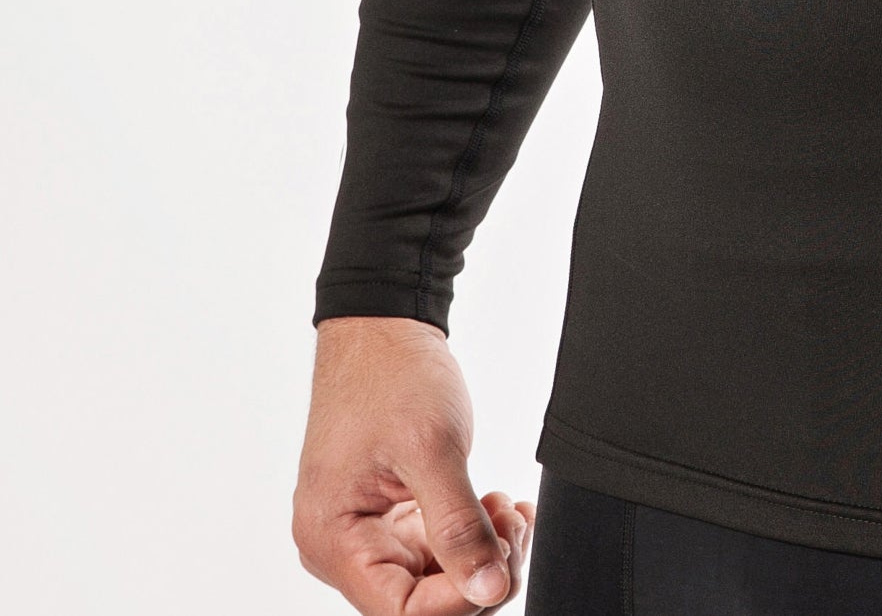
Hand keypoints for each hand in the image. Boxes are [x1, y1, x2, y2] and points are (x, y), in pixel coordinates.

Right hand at [293, 316, 534, 613]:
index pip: (401, 611)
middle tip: (514, 526)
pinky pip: (435, 547)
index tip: (504, 559)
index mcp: (333, 541)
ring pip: (433, 578)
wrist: (383, 328)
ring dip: (481, 552)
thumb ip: (458, 527)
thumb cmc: (390, 376)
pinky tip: (500, 508)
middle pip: (419, 600)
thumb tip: (489, 587)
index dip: (459, 598)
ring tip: (509, 510)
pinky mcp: (392, 513)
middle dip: (477, 573)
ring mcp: (368, 531)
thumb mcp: (432, 449)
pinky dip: (473, 534)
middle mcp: (342, 547)